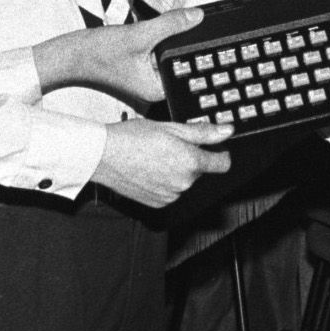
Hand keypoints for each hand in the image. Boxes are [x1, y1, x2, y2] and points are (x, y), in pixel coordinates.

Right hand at [33, 8, 198, 106]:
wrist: (68, 55)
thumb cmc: (97, 53)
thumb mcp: (139, 35)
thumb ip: (170, 24)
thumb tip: (197, 16)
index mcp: (158, 90)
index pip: (189, 74)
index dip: (199, 59)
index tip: (213, 47)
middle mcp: (153, 90)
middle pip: (179, 66)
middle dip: (181, 48)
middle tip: (181, 39)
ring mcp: (145, 81)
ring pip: (167, 59)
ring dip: (166, 45)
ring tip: (155, 38)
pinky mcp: (137, 71)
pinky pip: (155, 56)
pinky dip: (155, 45)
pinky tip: (147, 37)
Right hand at [90, 119, 231, 208]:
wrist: (103, 155)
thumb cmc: (132, 138)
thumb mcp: (171, 128)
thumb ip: (203, 132)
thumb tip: (226, 131)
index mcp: (190, 162)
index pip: (222, 163)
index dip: (220, 153)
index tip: (214, 148)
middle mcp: (184, 182)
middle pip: (199, 170)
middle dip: (190, 158)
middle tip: (169, 145)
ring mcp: (171, 195)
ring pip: (184, 181)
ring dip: (176, 171)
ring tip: (154, 157)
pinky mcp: (158, 202)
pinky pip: (170, 191)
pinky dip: (164, 182)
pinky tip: (149, 169)